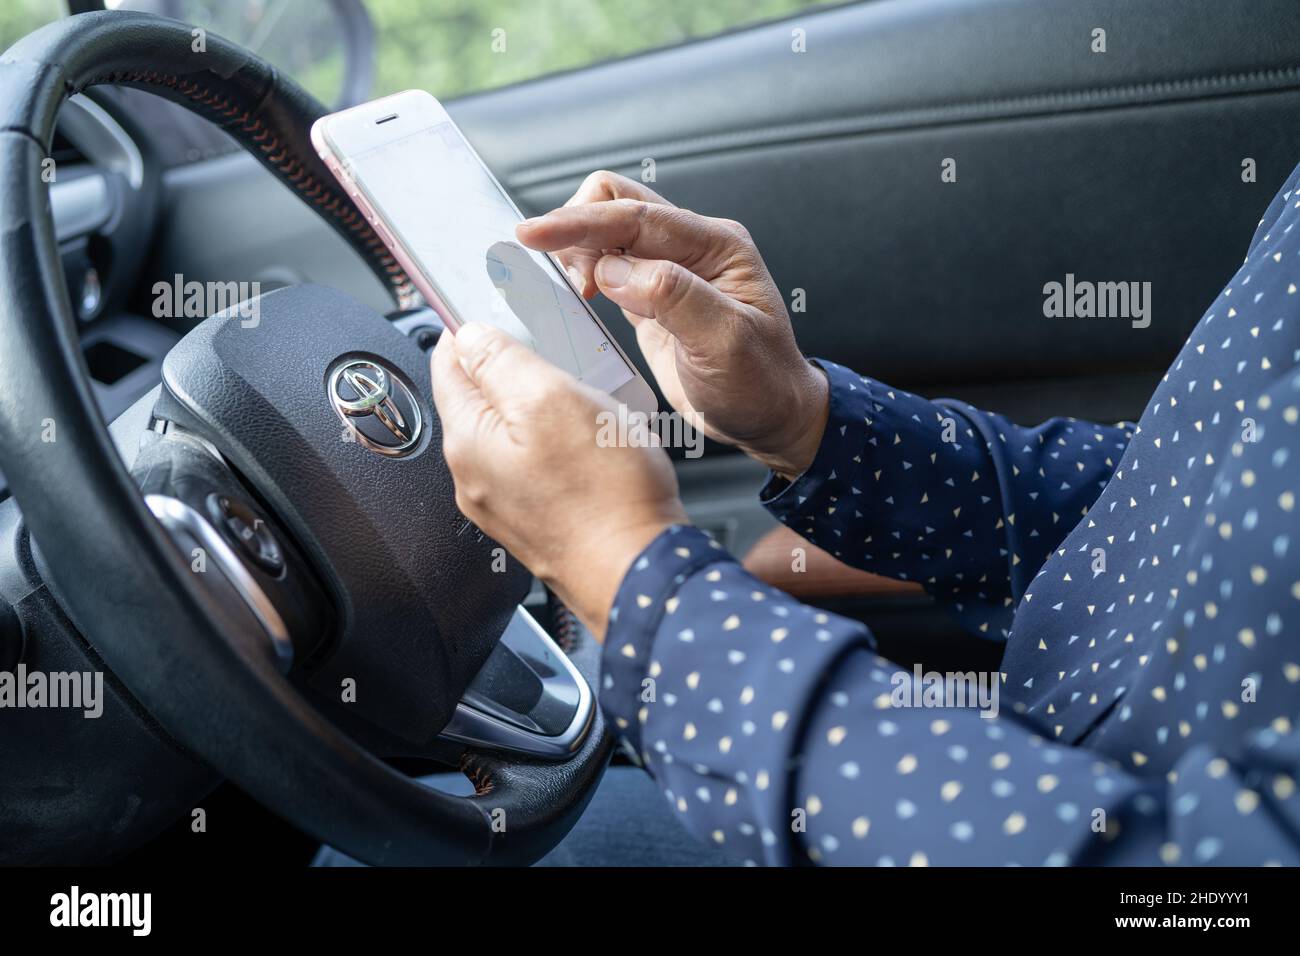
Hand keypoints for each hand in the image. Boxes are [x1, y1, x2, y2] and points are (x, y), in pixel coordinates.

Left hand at [430, 322, 687, 638]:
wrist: (639, 572)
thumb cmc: (605, 496)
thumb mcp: (552, 399)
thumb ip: (502, 360)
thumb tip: (470, 335)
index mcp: (468, 440)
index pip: (446, 363)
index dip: (470, 328)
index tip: (495, 307)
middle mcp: (474, 476)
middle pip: (479, 398)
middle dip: (512, 366)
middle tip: (555, 348)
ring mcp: (503, 502)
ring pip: (510, 430)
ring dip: (541, 404)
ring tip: (583, 393)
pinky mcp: (535, 518)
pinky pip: (535, 462)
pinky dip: (557, 439)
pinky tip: (591, 439)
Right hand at [516, 170, 828, 478]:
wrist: (769, 418)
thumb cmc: (760, 384)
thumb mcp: (725, 343)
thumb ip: (673, 297)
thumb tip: (614, 269)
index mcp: (717, 245)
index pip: (636, 214)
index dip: (580, 222)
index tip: (534, 233)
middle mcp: (693, 248)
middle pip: (617, 203)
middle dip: (578, 229)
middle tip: (570, 279)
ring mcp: (670, 269)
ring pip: (606, 232)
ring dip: (578, 251)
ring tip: (578, 293)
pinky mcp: (650, 296)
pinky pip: (606, 265)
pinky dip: (582, 272)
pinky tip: (578, 297)